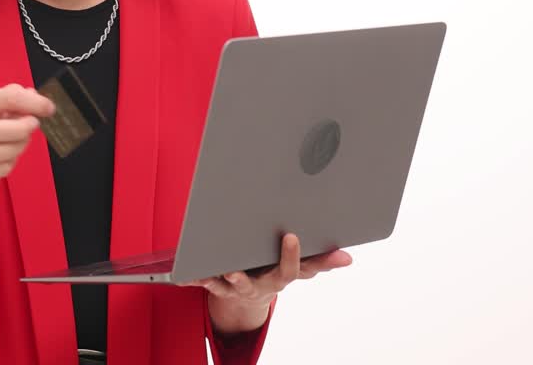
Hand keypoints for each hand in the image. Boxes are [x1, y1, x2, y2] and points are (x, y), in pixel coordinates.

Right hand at [0, 84, 54, 182]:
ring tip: (22, 141)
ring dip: (17, 147)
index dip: (34, 103)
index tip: (50, 108)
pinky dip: (9, 164)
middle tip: (34, 125)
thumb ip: (26, 100)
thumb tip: (42, 104)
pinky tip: (10, 157)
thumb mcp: (10, 105)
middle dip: (19, 130)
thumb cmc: (0, 124)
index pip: (9, 98)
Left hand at [181, 233, 352, 333]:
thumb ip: (321, 260)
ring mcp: (239, 288)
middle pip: (258, 282)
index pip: (292, 269)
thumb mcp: (300, 267)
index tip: (291, 236)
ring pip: (230, 285)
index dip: (292, 255)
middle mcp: (261, 285)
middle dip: (248, 276)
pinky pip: (205, 282)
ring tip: (215, 270)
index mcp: (281, 276)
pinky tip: (184, 273)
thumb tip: (348, 258)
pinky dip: (194, 277)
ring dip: (221, 280)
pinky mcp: (219, 286)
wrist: (250, 298)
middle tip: (238, 267)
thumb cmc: (275, 271)